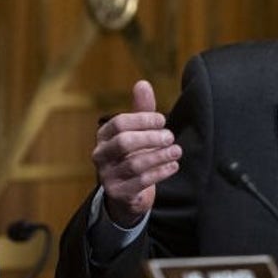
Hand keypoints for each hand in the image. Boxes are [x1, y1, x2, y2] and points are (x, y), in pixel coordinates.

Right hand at [92, 80, 181, 225]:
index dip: (143, 120)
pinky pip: (140, 182)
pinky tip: (173, 166)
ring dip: (160, 156)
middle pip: (124, 142)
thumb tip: (142, 83)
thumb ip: (141, 110)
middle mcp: (100, 155)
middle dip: (151, 138)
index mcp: (104, 136)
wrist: (127, 194)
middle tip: (170, 137)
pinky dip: (160, 172)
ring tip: (177, 151)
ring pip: (134, 164)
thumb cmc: (134, 155)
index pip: (120, 123)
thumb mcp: (137, 132)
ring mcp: (107, 176)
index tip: (162, 120)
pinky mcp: (118, 193)